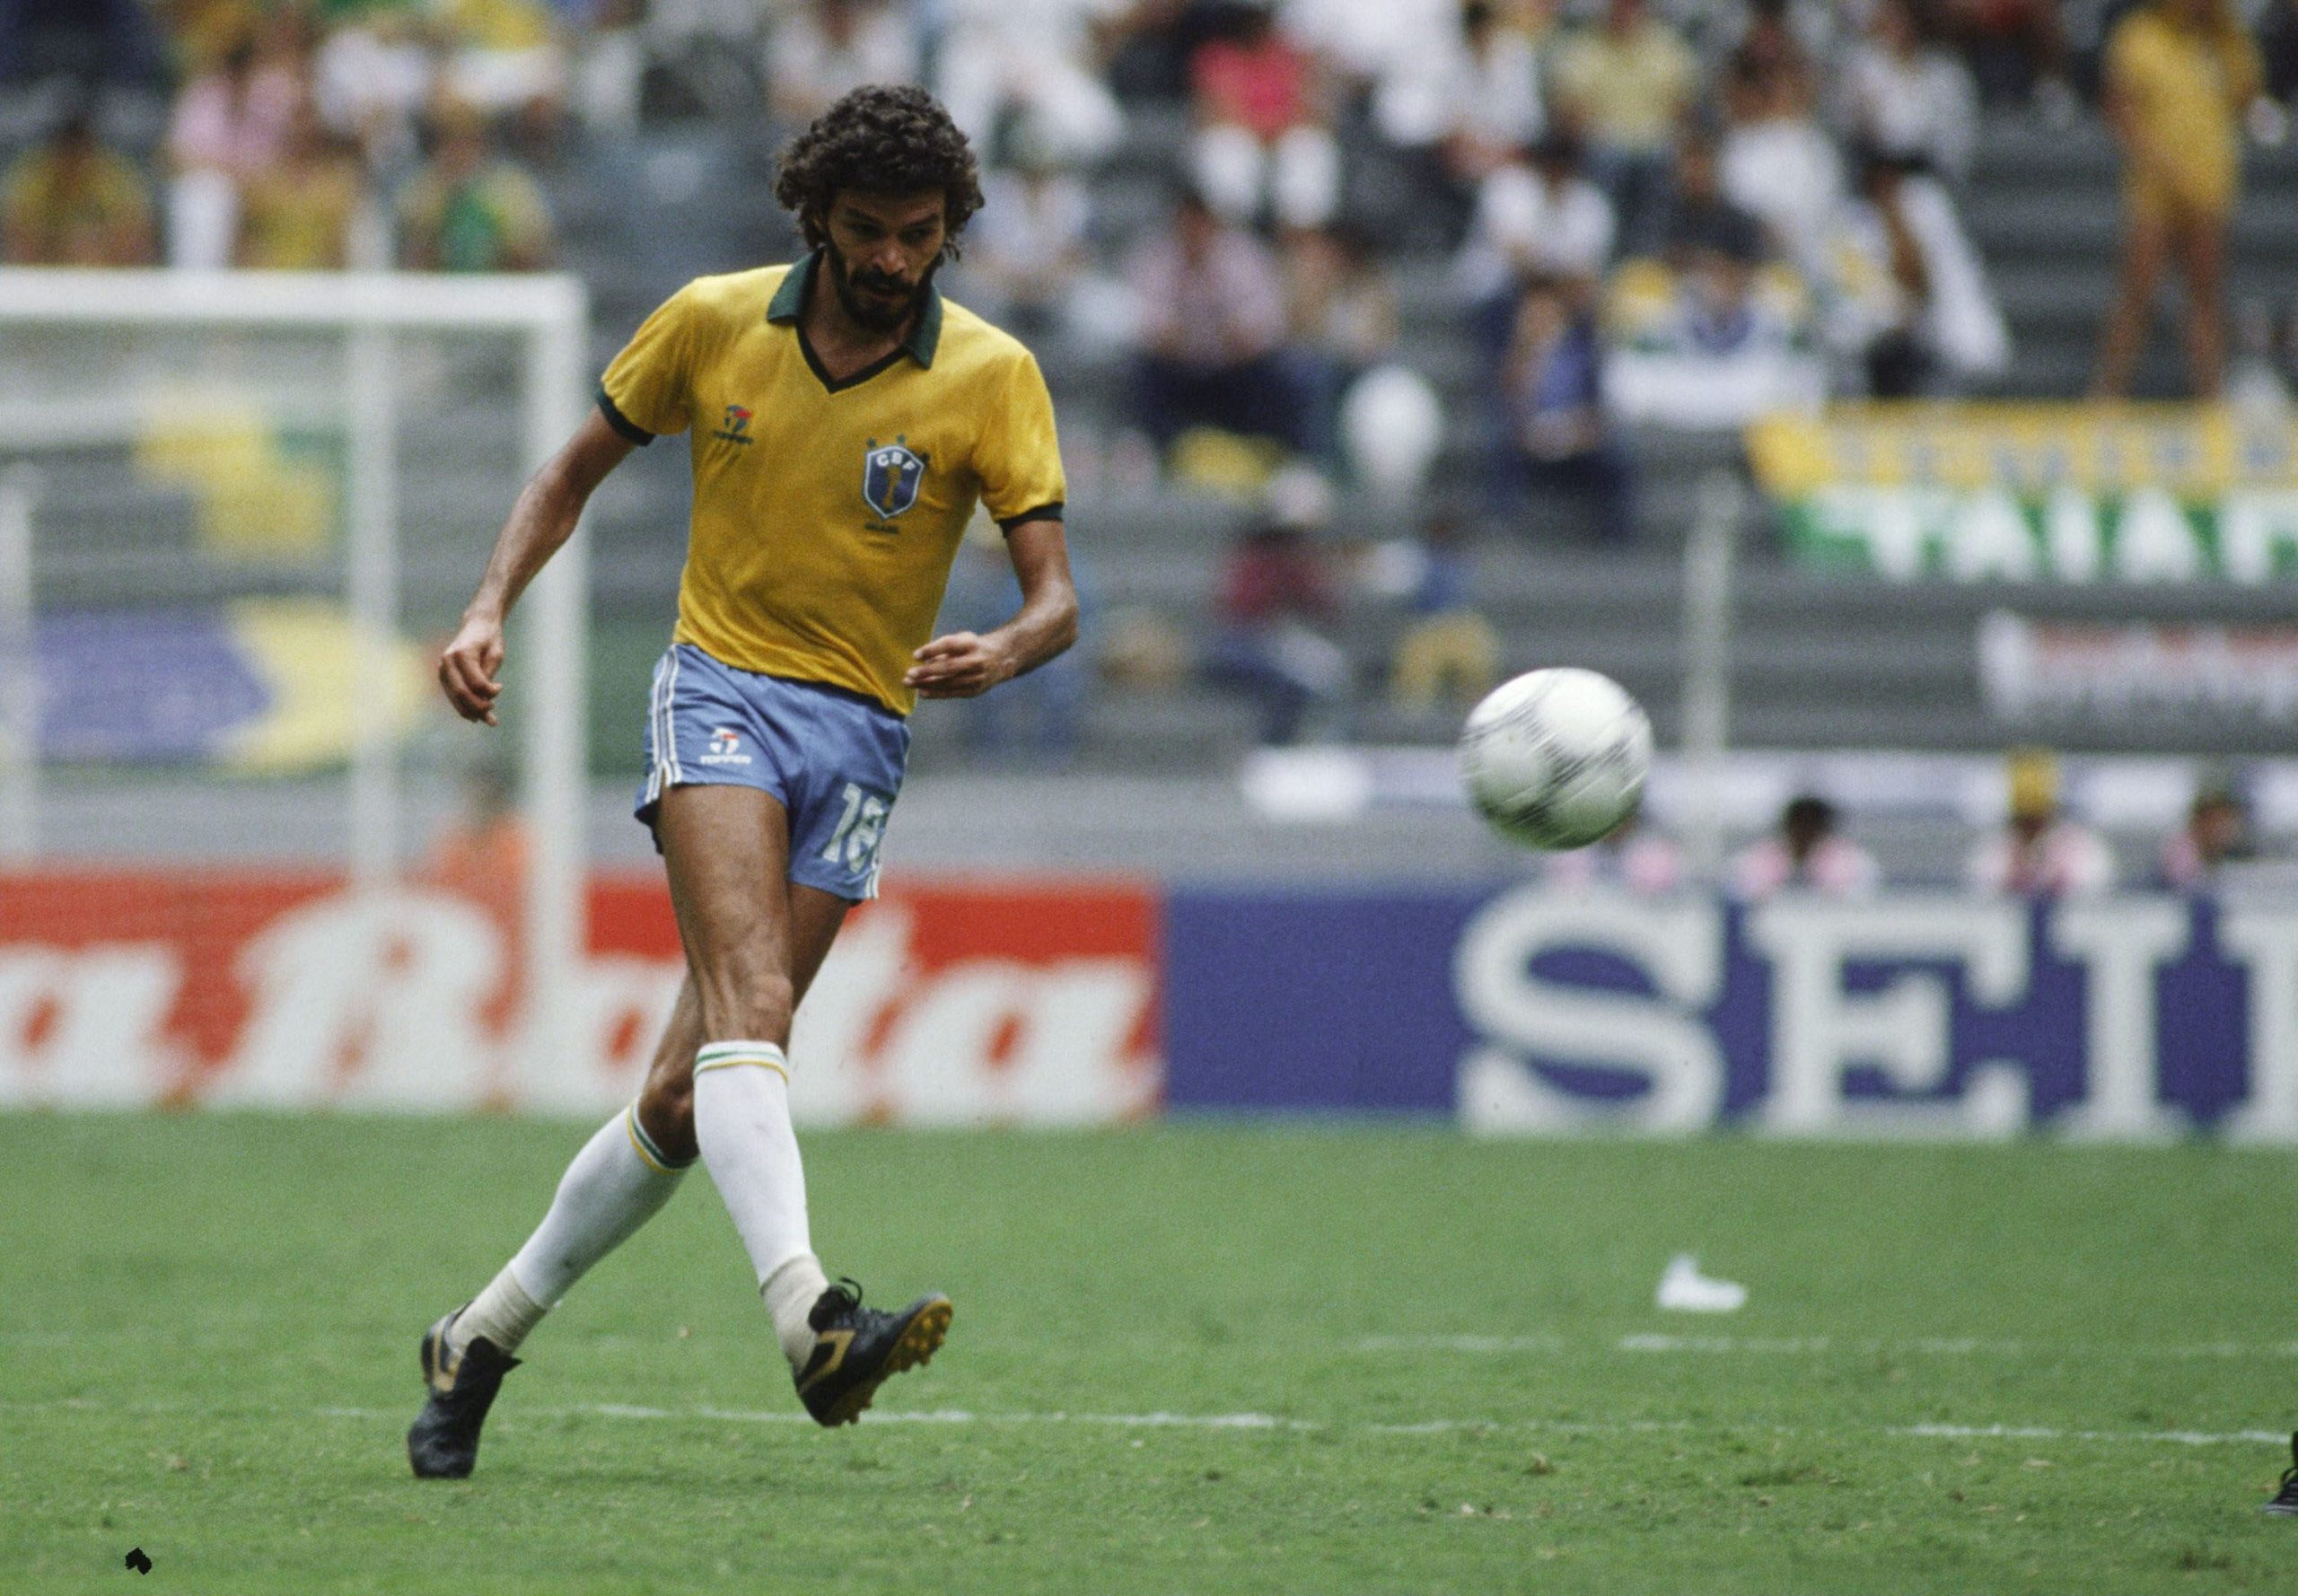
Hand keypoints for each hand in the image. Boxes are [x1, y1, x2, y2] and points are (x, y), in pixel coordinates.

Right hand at [438, 611, 506, 725]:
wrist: (477, 625)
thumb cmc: (489, 639)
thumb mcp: (496, 654)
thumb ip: (488, 675)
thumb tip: (485, 699)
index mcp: (461, 653)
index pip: (474, 682)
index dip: (488, 692)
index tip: (500, 688)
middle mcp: (447, 662)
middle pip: (461, 693)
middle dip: (478, 707)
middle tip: (494, 715)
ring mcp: (443, 669)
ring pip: (455, 697)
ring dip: (471, 712)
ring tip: (489, 721)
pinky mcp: (443, 676)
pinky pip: (453, 695)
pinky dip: (464, 707)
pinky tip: (476, 717)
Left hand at [905, 630, 1016, 698]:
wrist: (1001, 659)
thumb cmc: (973, 647)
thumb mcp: (962, 640)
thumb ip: (944, 648)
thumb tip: (923, 662)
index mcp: (971, 644)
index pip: (950, 645)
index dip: (932, 650)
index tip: (915, 655)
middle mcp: (976, 661)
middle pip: (949, 667)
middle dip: (927, 672)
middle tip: (908, 674)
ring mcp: (976, 678)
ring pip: (948, 683)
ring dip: (927, 684)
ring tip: (909, 683)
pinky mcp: (975, 690)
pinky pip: (952, 693)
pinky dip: (936, 693)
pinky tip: (922, 691)